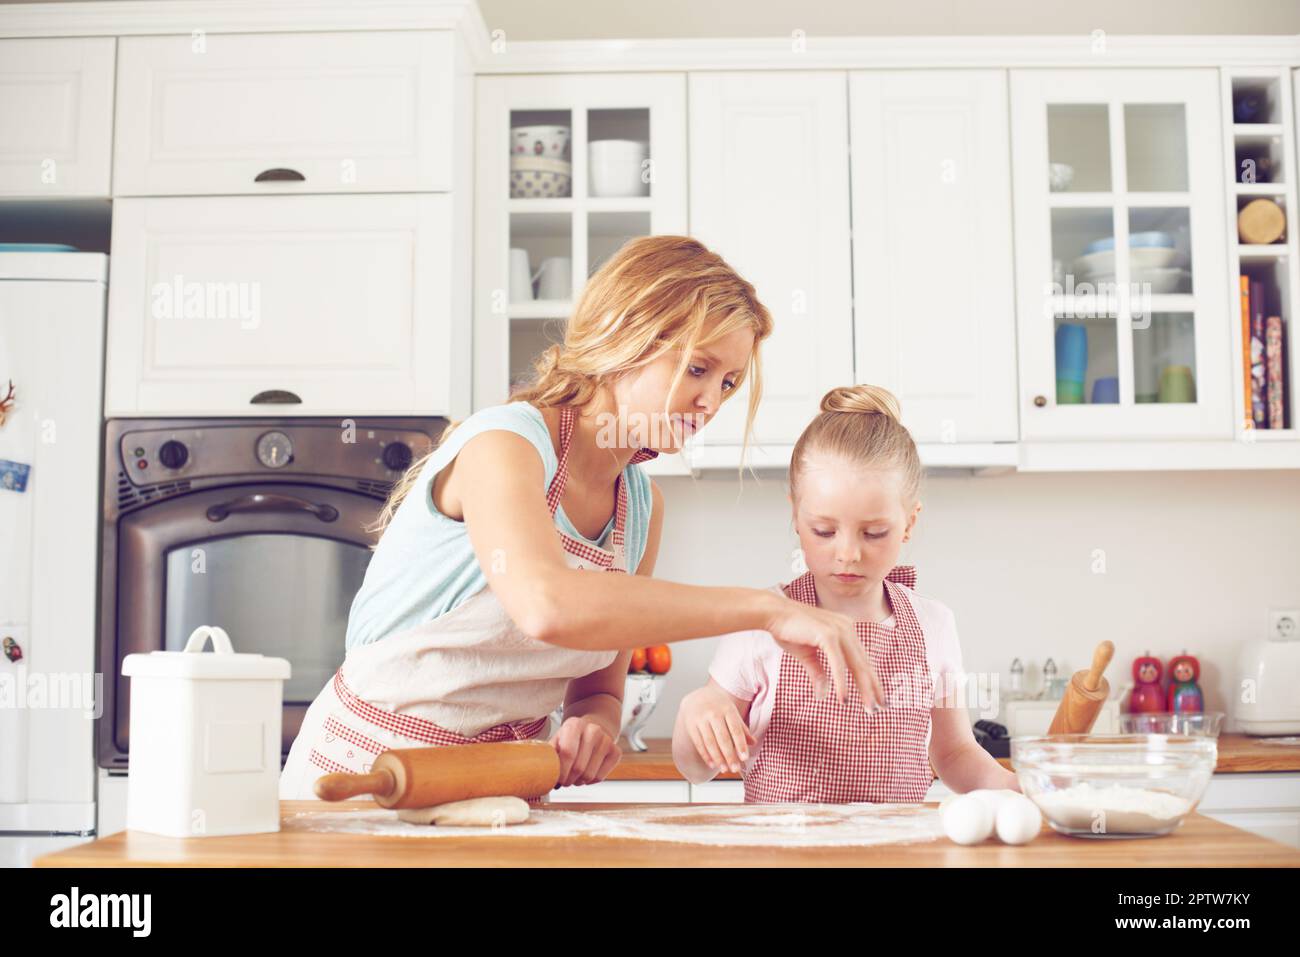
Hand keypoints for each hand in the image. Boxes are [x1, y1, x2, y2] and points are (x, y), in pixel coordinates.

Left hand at [548, 715, 621, 786]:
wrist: (594, 727)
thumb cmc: (570, 738)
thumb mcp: (557, 739)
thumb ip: (549, 755)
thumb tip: (542, 776)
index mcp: (574, 724)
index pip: (567, 753)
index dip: (561, 771)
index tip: (556, 779)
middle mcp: (593, 730)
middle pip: (578, 767)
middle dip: (568, 780)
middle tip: (564, 780)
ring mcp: (607, 740)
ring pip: (589, 775)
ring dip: (578, 781)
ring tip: (574, 776)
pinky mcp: (616, 751)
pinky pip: (600, 777)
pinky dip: (590, 781)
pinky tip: (586, 773)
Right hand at [680, 687, 755, 773]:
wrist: (699, 697)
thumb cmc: (720, 708)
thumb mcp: (732, 713)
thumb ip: (742, 728)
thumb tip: (753, 743)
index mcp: (727, 709)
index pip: (735, 729)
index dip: (740, 744)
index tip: (744, 758)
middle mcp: (713, 713)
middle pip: (722, 738)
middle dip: (729, 755)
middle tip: (735, 769)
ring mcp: (700, 719)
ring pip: (710, 742)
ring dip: (718, 758)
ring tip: (725, 770)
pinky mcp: (691, 725)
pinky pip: (699, 743)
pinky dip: (706, 755)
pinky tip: (712, 764)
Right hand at [765, 597, 883, 708]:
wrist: (772, 613)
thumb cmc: (788, 630)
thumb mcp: (807, 655)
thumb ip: (818, 673)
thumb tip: (823, 694)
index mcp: (845, 630)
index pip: (863, 660)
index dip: (872, 681)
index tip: (878, 699)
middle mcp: (847, 628)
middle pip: (865, 664)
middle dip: (874, 689)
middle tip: (880, 709)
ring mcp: (839, 630)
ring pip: (857, 666)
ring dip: (864, 689)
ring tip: (869, 709)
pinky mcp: (828, 634)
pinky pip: (839, 664)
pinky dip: (842, 683)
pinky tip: (844, 699)